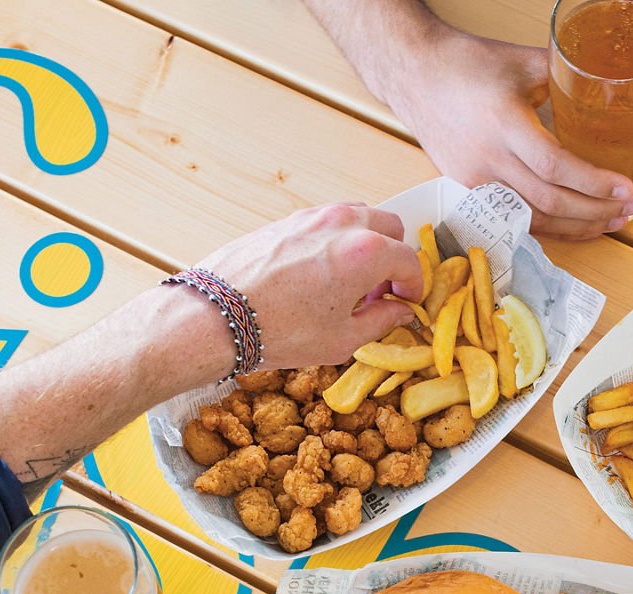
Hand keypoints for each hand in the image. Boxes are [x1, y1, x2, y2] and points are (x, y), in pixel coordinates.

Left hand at [197, 203, 422, 369]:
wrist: (217, 316)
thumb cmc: (278, 330)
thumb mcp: (342, 339)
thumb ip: (381, 321)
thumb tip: (399, 313)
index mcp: (365, 252)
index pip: (409, 260)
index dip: (414, 285)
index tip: (407, 301)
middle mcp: (342, 224)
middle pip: (390, 226)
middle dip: (394, 257)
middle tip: (381, 291)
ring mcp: (312, 217)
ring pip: (358, 216)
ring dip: (367, 243)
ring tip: (351, 281)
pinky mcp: (286, 220)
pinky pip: (326, 221)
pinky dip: (337, 239)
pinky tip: (321, 273)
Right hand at [386, 29, 632, 239]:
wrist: (413, 77)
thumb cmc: (463, 65)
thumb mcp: (520, 62)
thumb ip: (564, 73)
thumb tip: (604, 81)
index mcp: (504, 125)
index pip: (555, 166)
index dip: (593, 183)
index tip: (625, 188)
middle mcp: (488, 160)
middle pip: (549, 202)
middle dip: (595, 211)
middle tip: (628, 209)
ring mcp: (475, 182)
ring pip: (532, 220)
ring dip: (576, 227)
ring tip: (610, 223)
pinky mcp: (468, 192)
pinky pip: (514, 219)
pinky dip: (549, 227)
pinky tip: (574, 227)